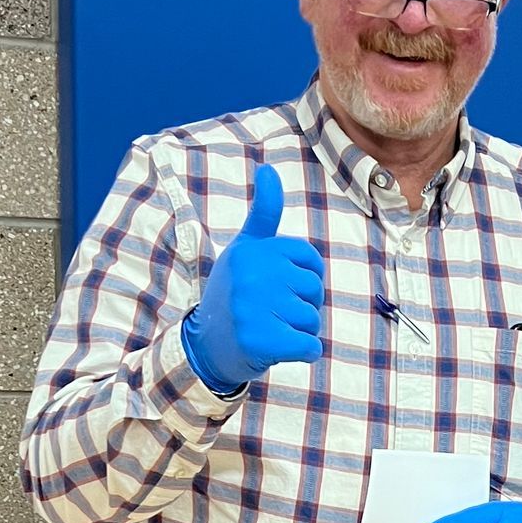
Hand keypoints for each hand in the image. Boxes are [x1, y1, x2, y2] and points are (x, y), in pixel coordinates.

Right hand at [182, 164, 324, 390]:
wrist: (207, 347)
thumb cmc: (234, 294)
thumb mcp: (245, 249)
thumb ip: (264, 213)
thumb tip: (268, 169)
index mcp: (252, 250)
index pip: (311, 260)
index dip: (304, 277)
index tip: (278, 287)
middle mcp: (251, 275)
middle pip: (315, 290)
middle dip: (302, 306)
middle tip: (271, 312)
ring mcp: (253, 308)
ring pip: (313, 320)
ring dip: (300, 331)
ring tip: (271, 329)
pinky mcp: (260, 341)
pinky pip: (311, 347)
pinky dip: (303, 353)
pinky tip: (279, 350)